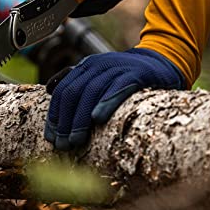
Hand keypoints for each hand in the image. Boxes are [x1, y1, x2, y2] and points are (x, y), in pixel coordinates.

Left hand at [44, 48, 185, 150]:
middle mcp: (98, 64)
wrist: (160, 64)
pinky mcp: (136, 74)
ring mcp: (116, 68)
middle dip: (65, 121)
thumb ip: (75, 79)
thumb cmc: (125, 76)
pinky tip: (97, 119)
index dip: (55, 115)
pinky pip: (118, 88)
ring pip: (92, 92)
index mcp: (86, 66)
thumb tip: (49, 89)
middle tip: (62, 145)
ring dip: (80, 119)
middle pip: (74, 93)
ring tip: (75, 141)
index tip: (51, 138)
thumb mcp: (98, 74)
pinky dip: (106, 102)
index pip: (63, 91)